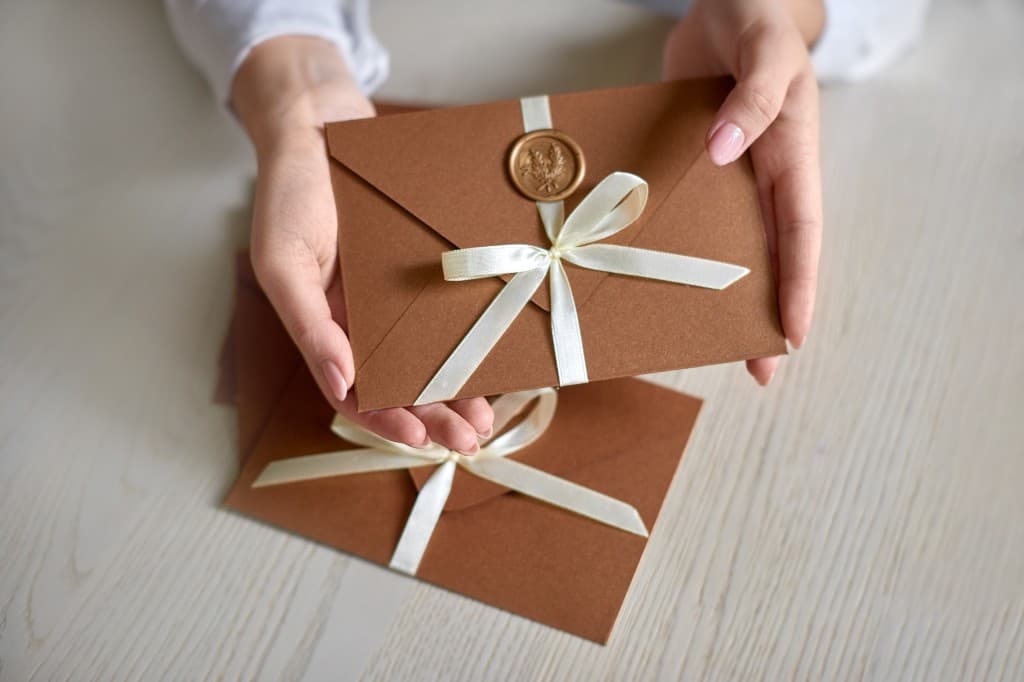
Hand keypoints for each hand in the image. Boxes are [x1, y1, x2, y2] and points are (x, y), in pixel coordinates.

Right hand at [232, 36, 492, 452]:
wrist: (322, 126)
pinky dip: (470, 338)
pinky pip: (451, 311)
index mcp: (328, 328)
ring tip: (487, 417)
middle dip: (434, 417)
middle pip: (401, 385)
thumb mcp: (283, 261)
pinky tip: (495, 357)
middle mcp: (366, 322)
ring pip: (431, 356)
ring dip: (458, 390)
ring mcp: (397, 298)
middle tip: (470, 440)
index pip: (355, 392)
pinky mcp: (427, 268)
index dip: (384, 421)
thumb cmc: (290, 194)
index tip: (419, 439)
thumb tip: (341, 383)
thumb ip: (307, 324)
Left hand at [664, 0, 824, 384]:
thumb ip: (752, 98)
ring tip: (702, 342)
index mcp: (791, 156)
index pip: (800, 233)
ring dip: (716, 293)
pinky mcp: (687, 168)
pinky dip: (670, 247)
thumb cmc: (758, 22)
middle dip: (762, 313)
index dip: (799, 287)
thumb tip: (724, 150)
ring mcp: (723, 178)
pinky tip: (649, 277)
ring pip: (723, 246)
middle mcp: (759, 177)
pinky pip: (681, 216)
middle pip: (766, 257)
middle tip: (755, 369)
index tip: (792, 336)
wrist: (723, 4)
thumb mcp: (765, 53)